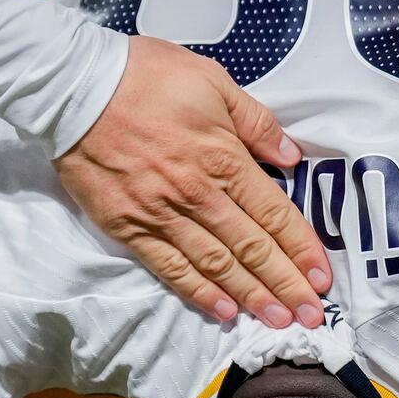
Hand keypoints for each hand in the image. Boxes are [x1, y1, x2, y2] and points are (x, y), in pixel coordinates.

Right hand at [56, 37, 331, 328]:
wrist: (75, 88)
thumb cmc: (145, 76)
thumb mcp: (212, 80)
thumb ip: (255, 121)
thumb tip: (290, 156)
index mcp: (223, 157)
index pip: (274, 213)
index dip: (302, 248)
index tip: (323, 276)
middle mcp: (198, 193)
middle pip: (252, 247)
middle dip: (286, 284)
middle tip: (312, 315)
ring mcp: (161, 214)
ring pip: (216, 264)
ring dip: (251, 295)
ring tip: (278, 320)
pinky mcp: (128, 226)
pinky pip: (169, 266)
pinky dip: (198, 291)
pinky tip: (223, 310)